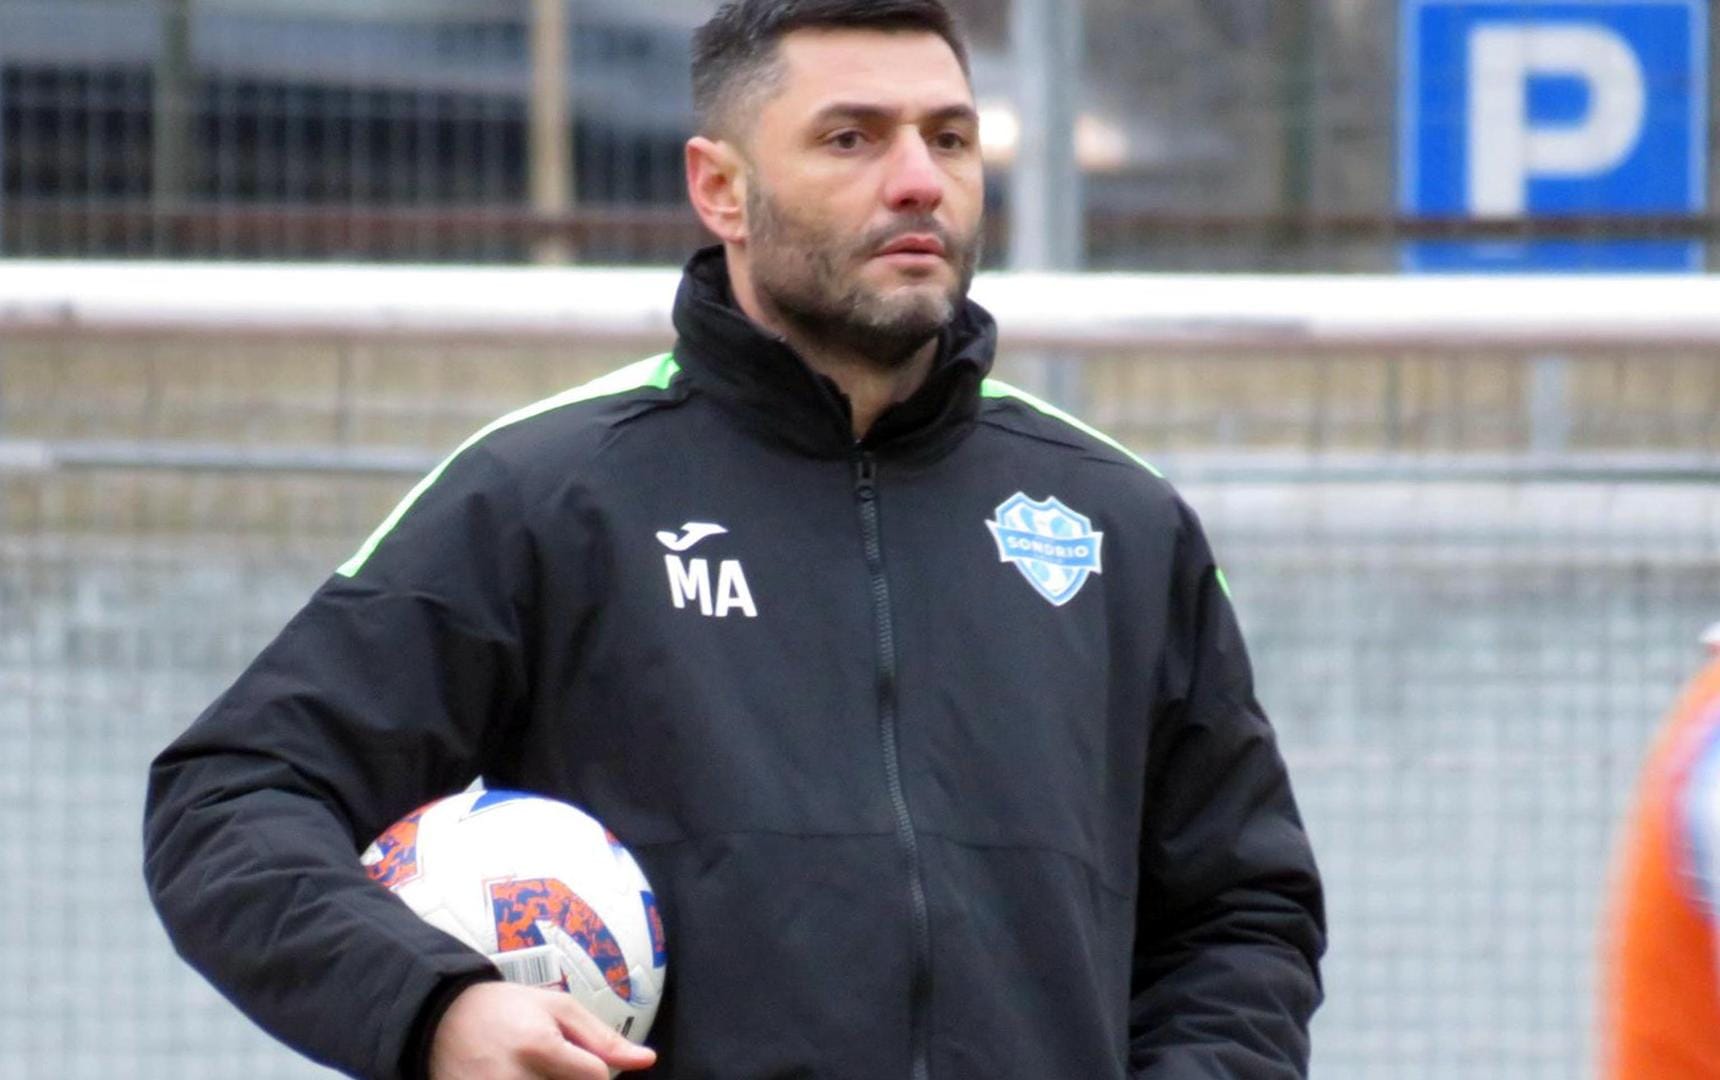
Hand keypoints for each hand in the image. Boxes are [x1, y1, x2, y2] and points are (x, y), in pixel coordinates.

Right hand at [428, 981, 657, 1078]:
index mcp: (538, 1047)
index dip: (597, 1074)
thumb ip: (603, 1038)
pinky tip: (522, 1077)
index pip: (594, 1078)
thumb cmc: (507, 1009)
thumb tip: (646, 1060)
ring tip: (537, 1070)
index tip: (583, 1064)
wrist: (441, 1019)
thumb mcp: (558, 1008)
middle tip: (554, 1066)